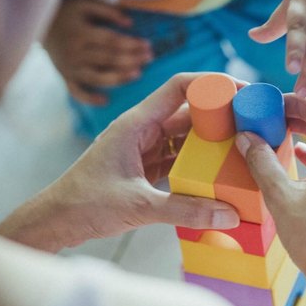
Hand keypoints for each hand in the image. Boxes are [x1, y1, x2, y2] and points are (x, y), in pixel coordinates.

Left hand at [0, 73, 240, 251]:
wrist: (54, 222)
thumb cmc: (84, 205)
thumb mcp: (139, 207)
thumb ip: (185, 210)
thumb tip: (230, 214)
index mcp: (136, 124)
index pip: (178, 87)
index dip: (210, 83)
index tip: (240, 90)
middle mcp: (141, 130)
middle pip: (187, 111)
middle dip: (218, 114)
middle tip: (250, 121)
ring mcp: (142, 148)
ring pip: (184, 136)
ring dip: (210, 140)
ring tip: (241, 146)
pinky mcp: (143, 167)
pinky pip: (177, 157)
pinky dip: (197, 163)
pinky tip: (217, 172)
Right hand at [43, 0, 152, 104]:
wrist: (34, 22)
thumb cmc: (66, 11)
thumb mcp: (85, 4)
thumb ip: (107, 11)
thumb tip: (130, 23)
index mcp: (81, 33)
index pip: (111, 41)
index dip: (131, 44)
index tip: (148, 45)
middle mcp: (75, 52)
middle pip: (108, 59)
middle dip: (131, 59)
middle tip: (150, 58)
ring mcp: (70, 67)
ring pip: (97, 77)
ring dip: (118, 78)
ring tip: (137, 75)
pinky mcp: (64, 76)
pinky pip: (76, 91)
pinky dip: (89, 98)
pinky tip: (106, 101)